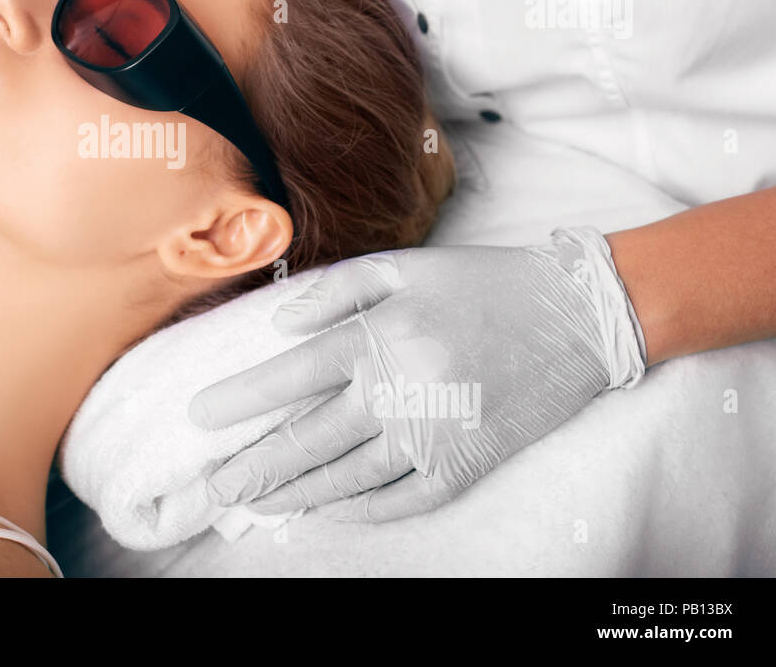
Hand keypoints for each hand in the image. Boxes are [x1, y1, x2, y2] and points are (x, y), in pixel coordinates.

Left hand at [187, 226, 646, 521]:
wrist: (576, 316)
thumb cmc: (483, 282)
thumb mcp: (406, 265)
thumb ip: (336, 291)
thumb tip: (279, 326)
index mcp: (381, 336)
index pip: (291, 376)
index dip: (240, 400)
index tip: (199, 416)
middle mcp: (401, 390)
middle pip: (309, 439)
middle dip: (254, 467)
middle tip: (213, 487)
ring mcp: (435, 434)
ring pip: (347, 477)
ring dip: (295, 493)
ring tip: (255, 502)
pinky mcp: (466, 464)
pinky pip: (400, 500)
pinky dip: (357, 510)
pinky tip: (324, 509)